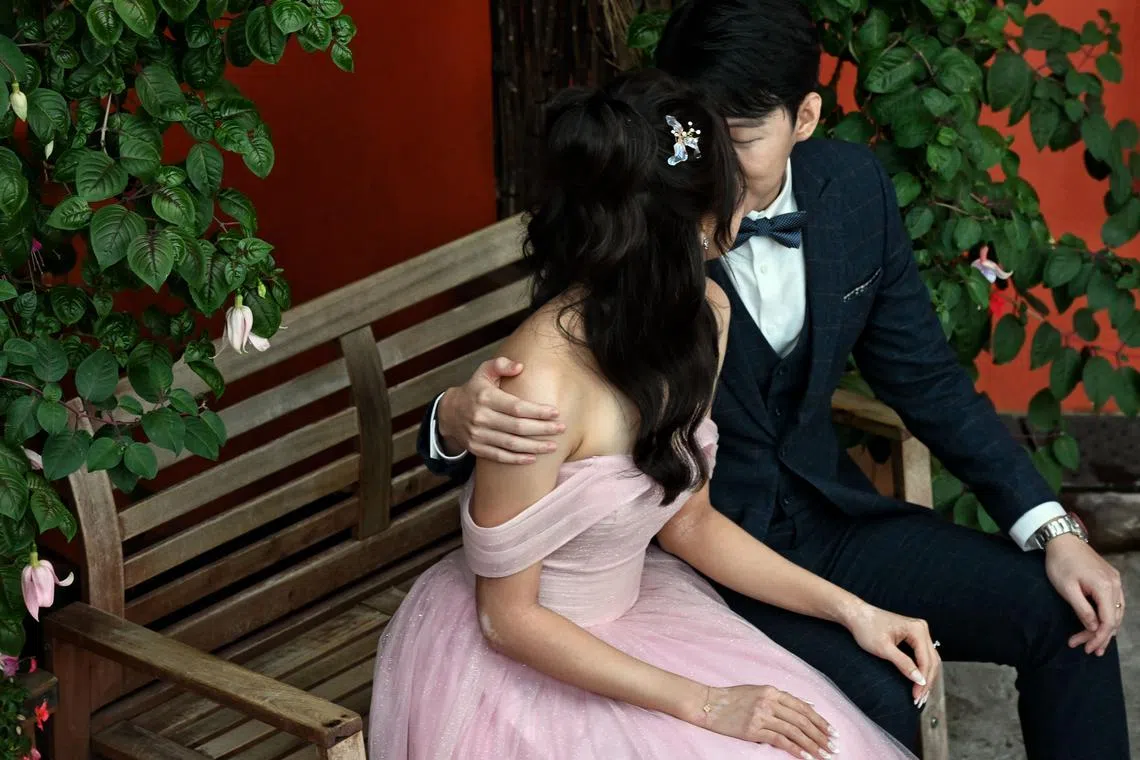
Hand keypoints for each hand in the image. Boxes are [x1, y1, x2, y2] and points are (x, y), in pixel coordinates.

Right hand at [438, 357, 564, 462]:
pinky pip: (500, 456)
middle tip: (561, 429)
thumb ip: (501, 365)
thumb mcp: (484, 371)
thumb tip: (520, 366)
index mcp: (486, 397)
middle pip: (517, 427)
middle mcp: (481, 417)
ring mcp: (478, 435)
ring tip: (553, 446)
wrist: (449, 413)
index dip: (538, 411)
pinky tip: (533, 458)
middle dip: (542, 429)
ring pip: (511, 444)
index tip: (556, 412)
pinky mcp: (477, 448)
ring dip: (534, 447)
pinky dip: (517, 460)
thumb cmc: (475, 390)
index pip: (517, 407)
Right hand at [699, 685, 836, 758]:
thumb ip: (782, 699)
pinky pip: (780, 741)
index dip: (819, 721)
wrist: (708, 704)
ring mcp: (761, 715)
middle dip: (820, 735)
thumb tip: (808, 707)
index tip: (832, 732)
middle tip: (834, 747)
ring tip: (825, 755)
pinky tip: (806, 757)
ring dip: (812, 745)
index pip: (802, 707)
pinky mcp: (753, 729)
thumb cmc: (733, 698)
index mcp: (772, 690)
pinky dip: (796, 749)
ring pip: (794, 731)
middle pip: (801, 720)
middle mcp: (768, 701)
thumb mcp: (758, 691)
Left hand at [842, 603, 939, 706]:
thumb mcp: (883, 648)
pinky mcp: (913, 636)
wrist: (856, 614)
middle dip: (927, 681)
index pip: (926, 660)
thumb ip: (903, 664)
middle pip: (931, 660)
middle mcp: (921, 629)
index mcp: (917, 629)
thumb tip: (919, 680)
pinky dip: (922, 669)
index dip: (923, 680)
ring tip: (920, 694)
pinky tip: (918, 681)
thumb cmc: (867, 627)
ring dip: (926, 677)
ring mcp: (918, 632)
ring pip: (930, 659)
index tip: (917, 696)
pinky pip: (923, 655)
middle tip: (919, 699)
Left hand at [1045, 534, 1124, 655]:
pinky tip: (1099, 625)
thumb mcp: (1067, 589)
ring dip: (1106, 628)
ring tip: (1095, 644)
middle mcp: (1116, 584)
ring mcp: (1115, 580)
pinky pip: (1114, 602)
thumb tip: (1094, 628)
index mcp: (1105, 587)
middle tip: (1088, 649)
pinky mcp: (1111, 578)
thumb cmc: (1060, 563)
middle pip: (1114, 618)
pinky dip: (1107, 616)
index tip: (1087, 648)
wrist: (1062, 540)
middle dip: (1101, 636)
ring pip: (1116, 612)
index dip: (1099, 637)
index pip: (1108, 621)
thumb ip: (1082, 609)